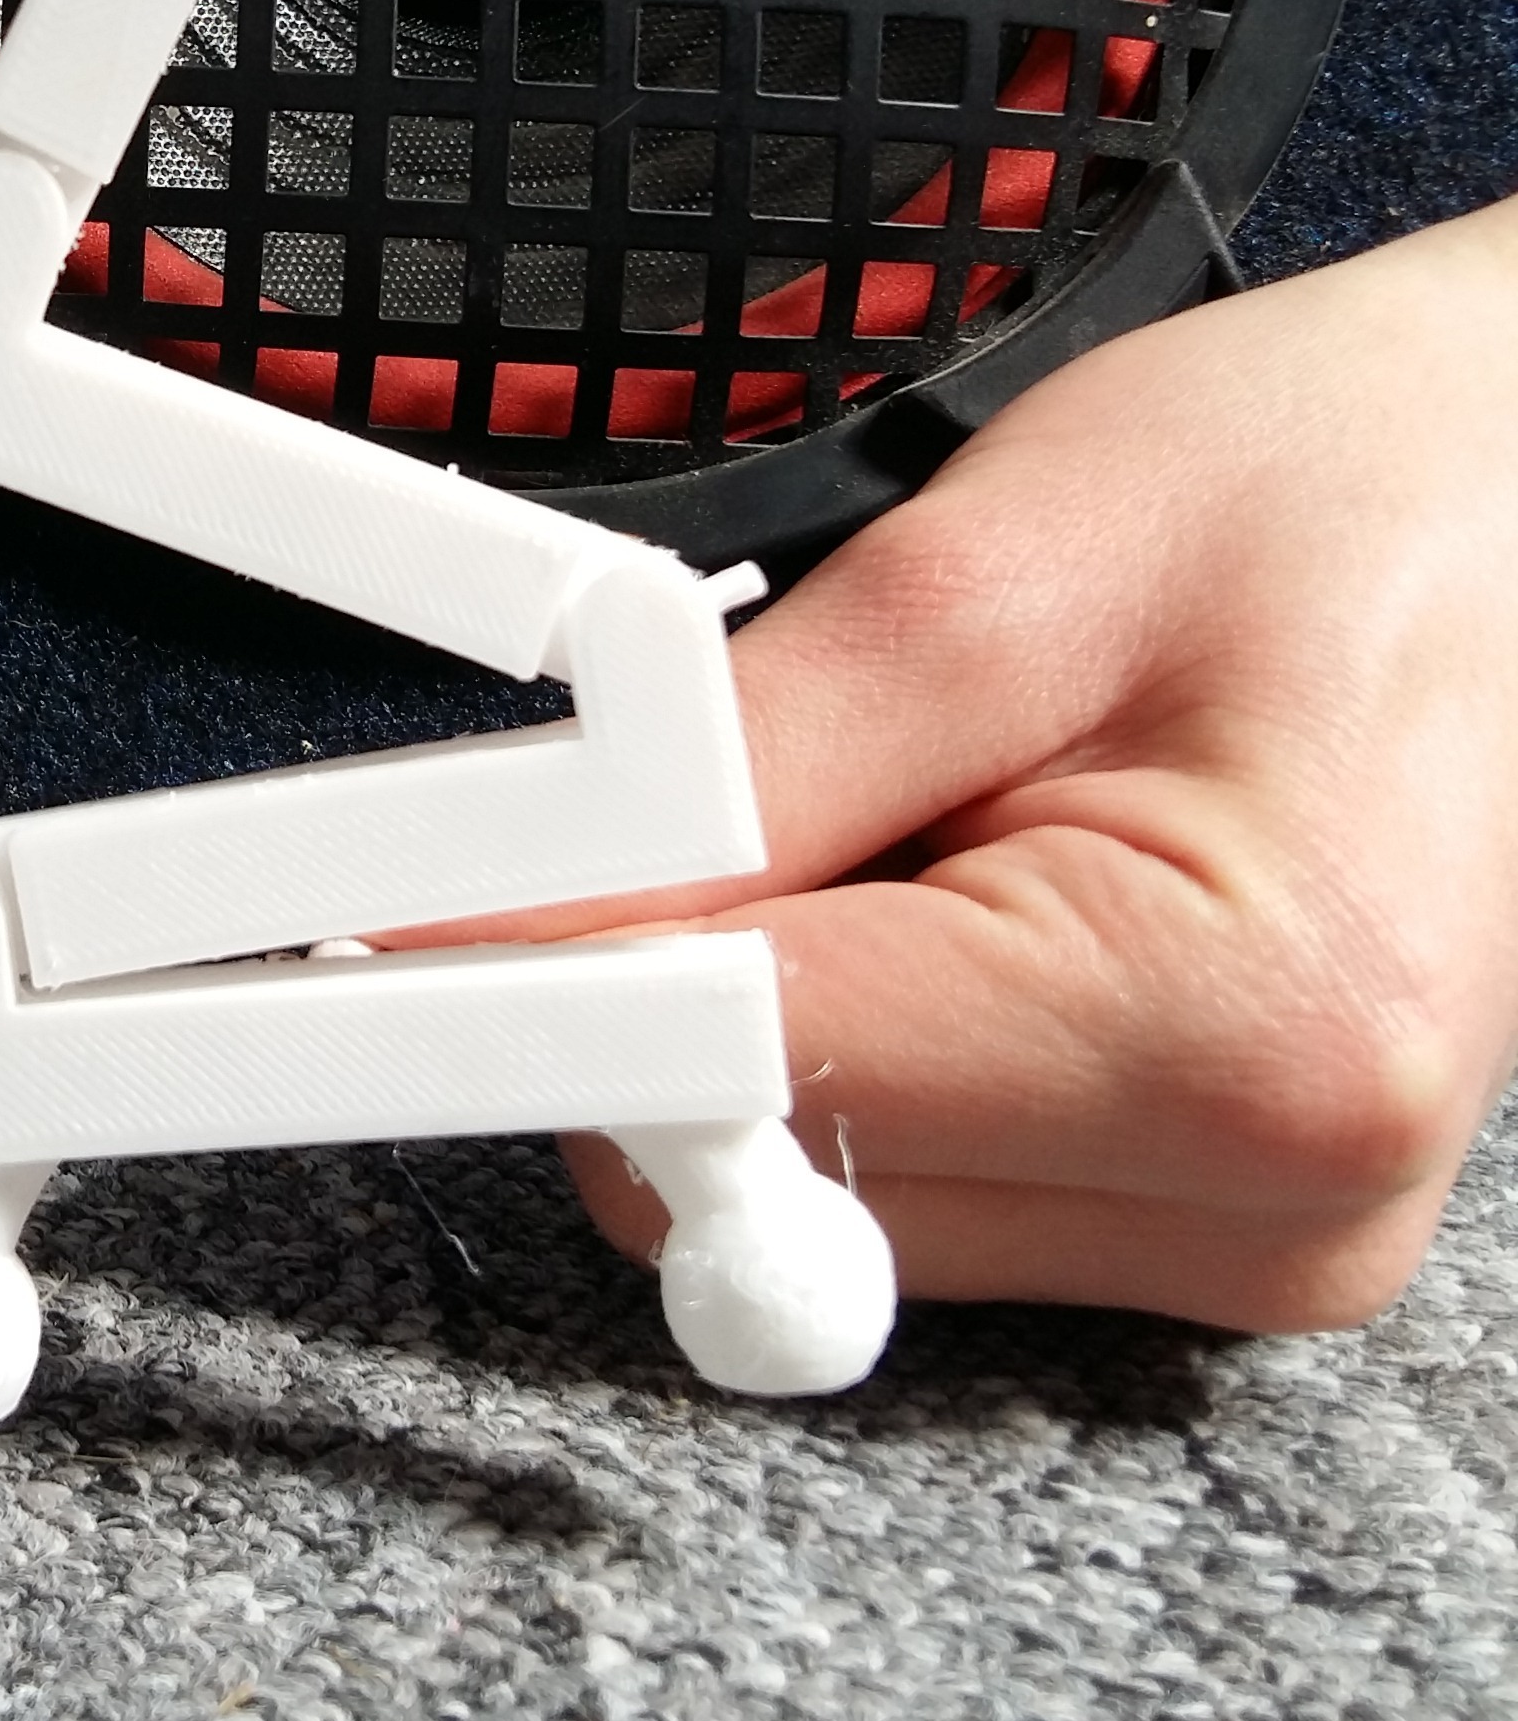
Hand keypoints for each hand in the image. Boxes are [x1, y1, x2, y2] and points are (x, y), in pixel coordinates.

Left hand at [391, 194, 1517, 1335]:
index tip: (394, 918)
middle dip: (699, 966)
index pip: (752, 1091)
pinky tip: (995, 866)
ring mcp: (1253, 1234)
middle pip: (766, 1173)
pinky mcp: (1216, 1208)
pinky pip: (921, 1155)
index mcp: (1243, 1044)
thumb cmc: (1326, 485)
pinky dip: (889, 1012)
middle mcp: (1272, 1202)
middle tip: (802, 755)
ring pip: (823, 1170)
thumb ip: (729, 783)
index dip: (544, 986)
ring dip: (809, 976)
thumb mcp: (990, 574)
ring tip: (962, 793)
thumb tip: (490, 928)